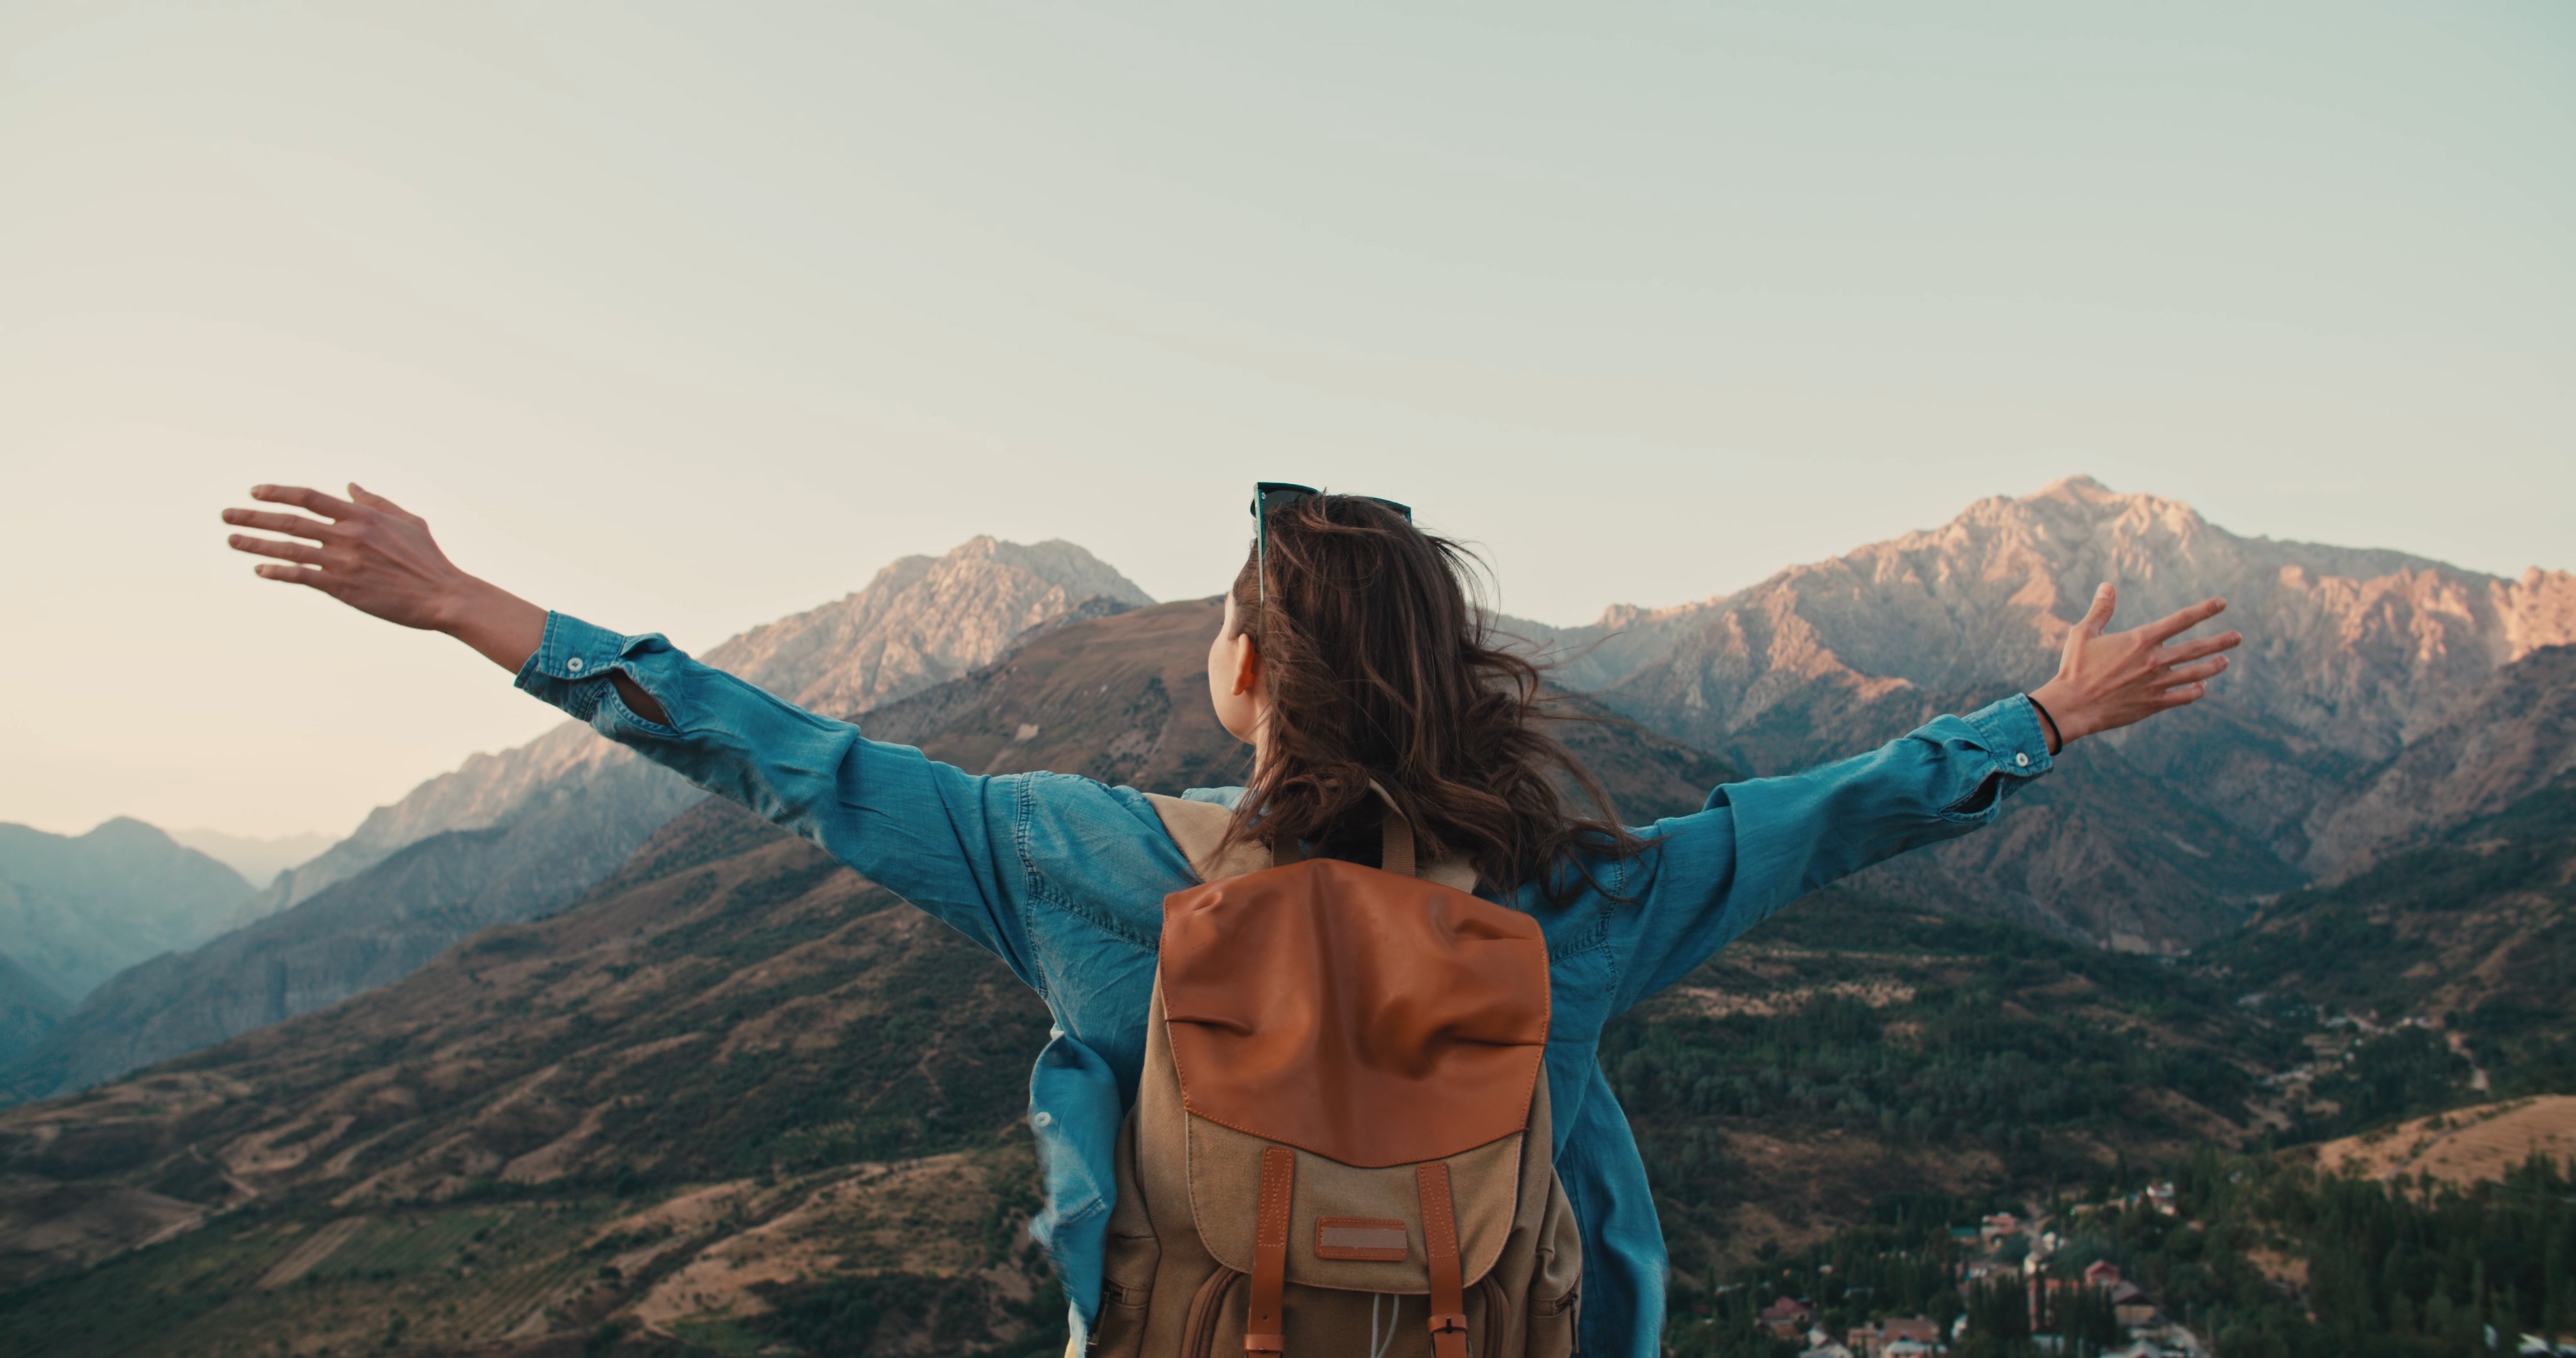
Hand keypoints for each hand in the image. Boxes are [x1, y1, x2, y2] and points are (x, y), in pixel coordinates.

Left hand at [223, 484, 545, 672]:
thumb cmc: (429, 558)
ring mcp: (344, 562)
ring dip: (256, 544)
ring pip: (289, 550)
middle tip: (226, 515)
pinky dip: (279, 573)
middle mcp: (348, 535)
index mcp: (362, 516)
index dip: (278, 492)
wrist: (443, 595)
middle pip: (290, 521)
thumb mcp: (408, 520)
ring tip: (231, 540)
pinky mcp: (343, 588)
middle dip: (253, 517)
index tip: (254, 492)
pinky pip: (303, 577)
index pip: (309, 497)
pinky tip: (260, 570)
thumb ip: (375, 501)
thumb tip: (349, 486)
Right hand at [2027, 584, 2241, 749]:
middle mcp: (2155, 660)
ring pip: (2196, 672)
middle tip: (2238, 637)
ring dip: (2214, 666)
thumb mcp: (2084, 633)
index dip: (2204, 610)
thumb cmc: (2075, 667)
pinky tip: (2201, 687)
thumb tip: (2107, 585)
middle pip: (2197, 647)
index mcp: (2141, 639)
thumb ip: (2101, 609)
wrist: (2073, 705)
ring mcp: (2157, 683)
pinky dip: (2196, 691)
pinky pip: (2184, 697)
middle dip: (2221, 641)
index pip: (2181, 620)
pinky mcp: (2154, 704)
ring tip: (2225, 661)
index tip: (2221, 603)